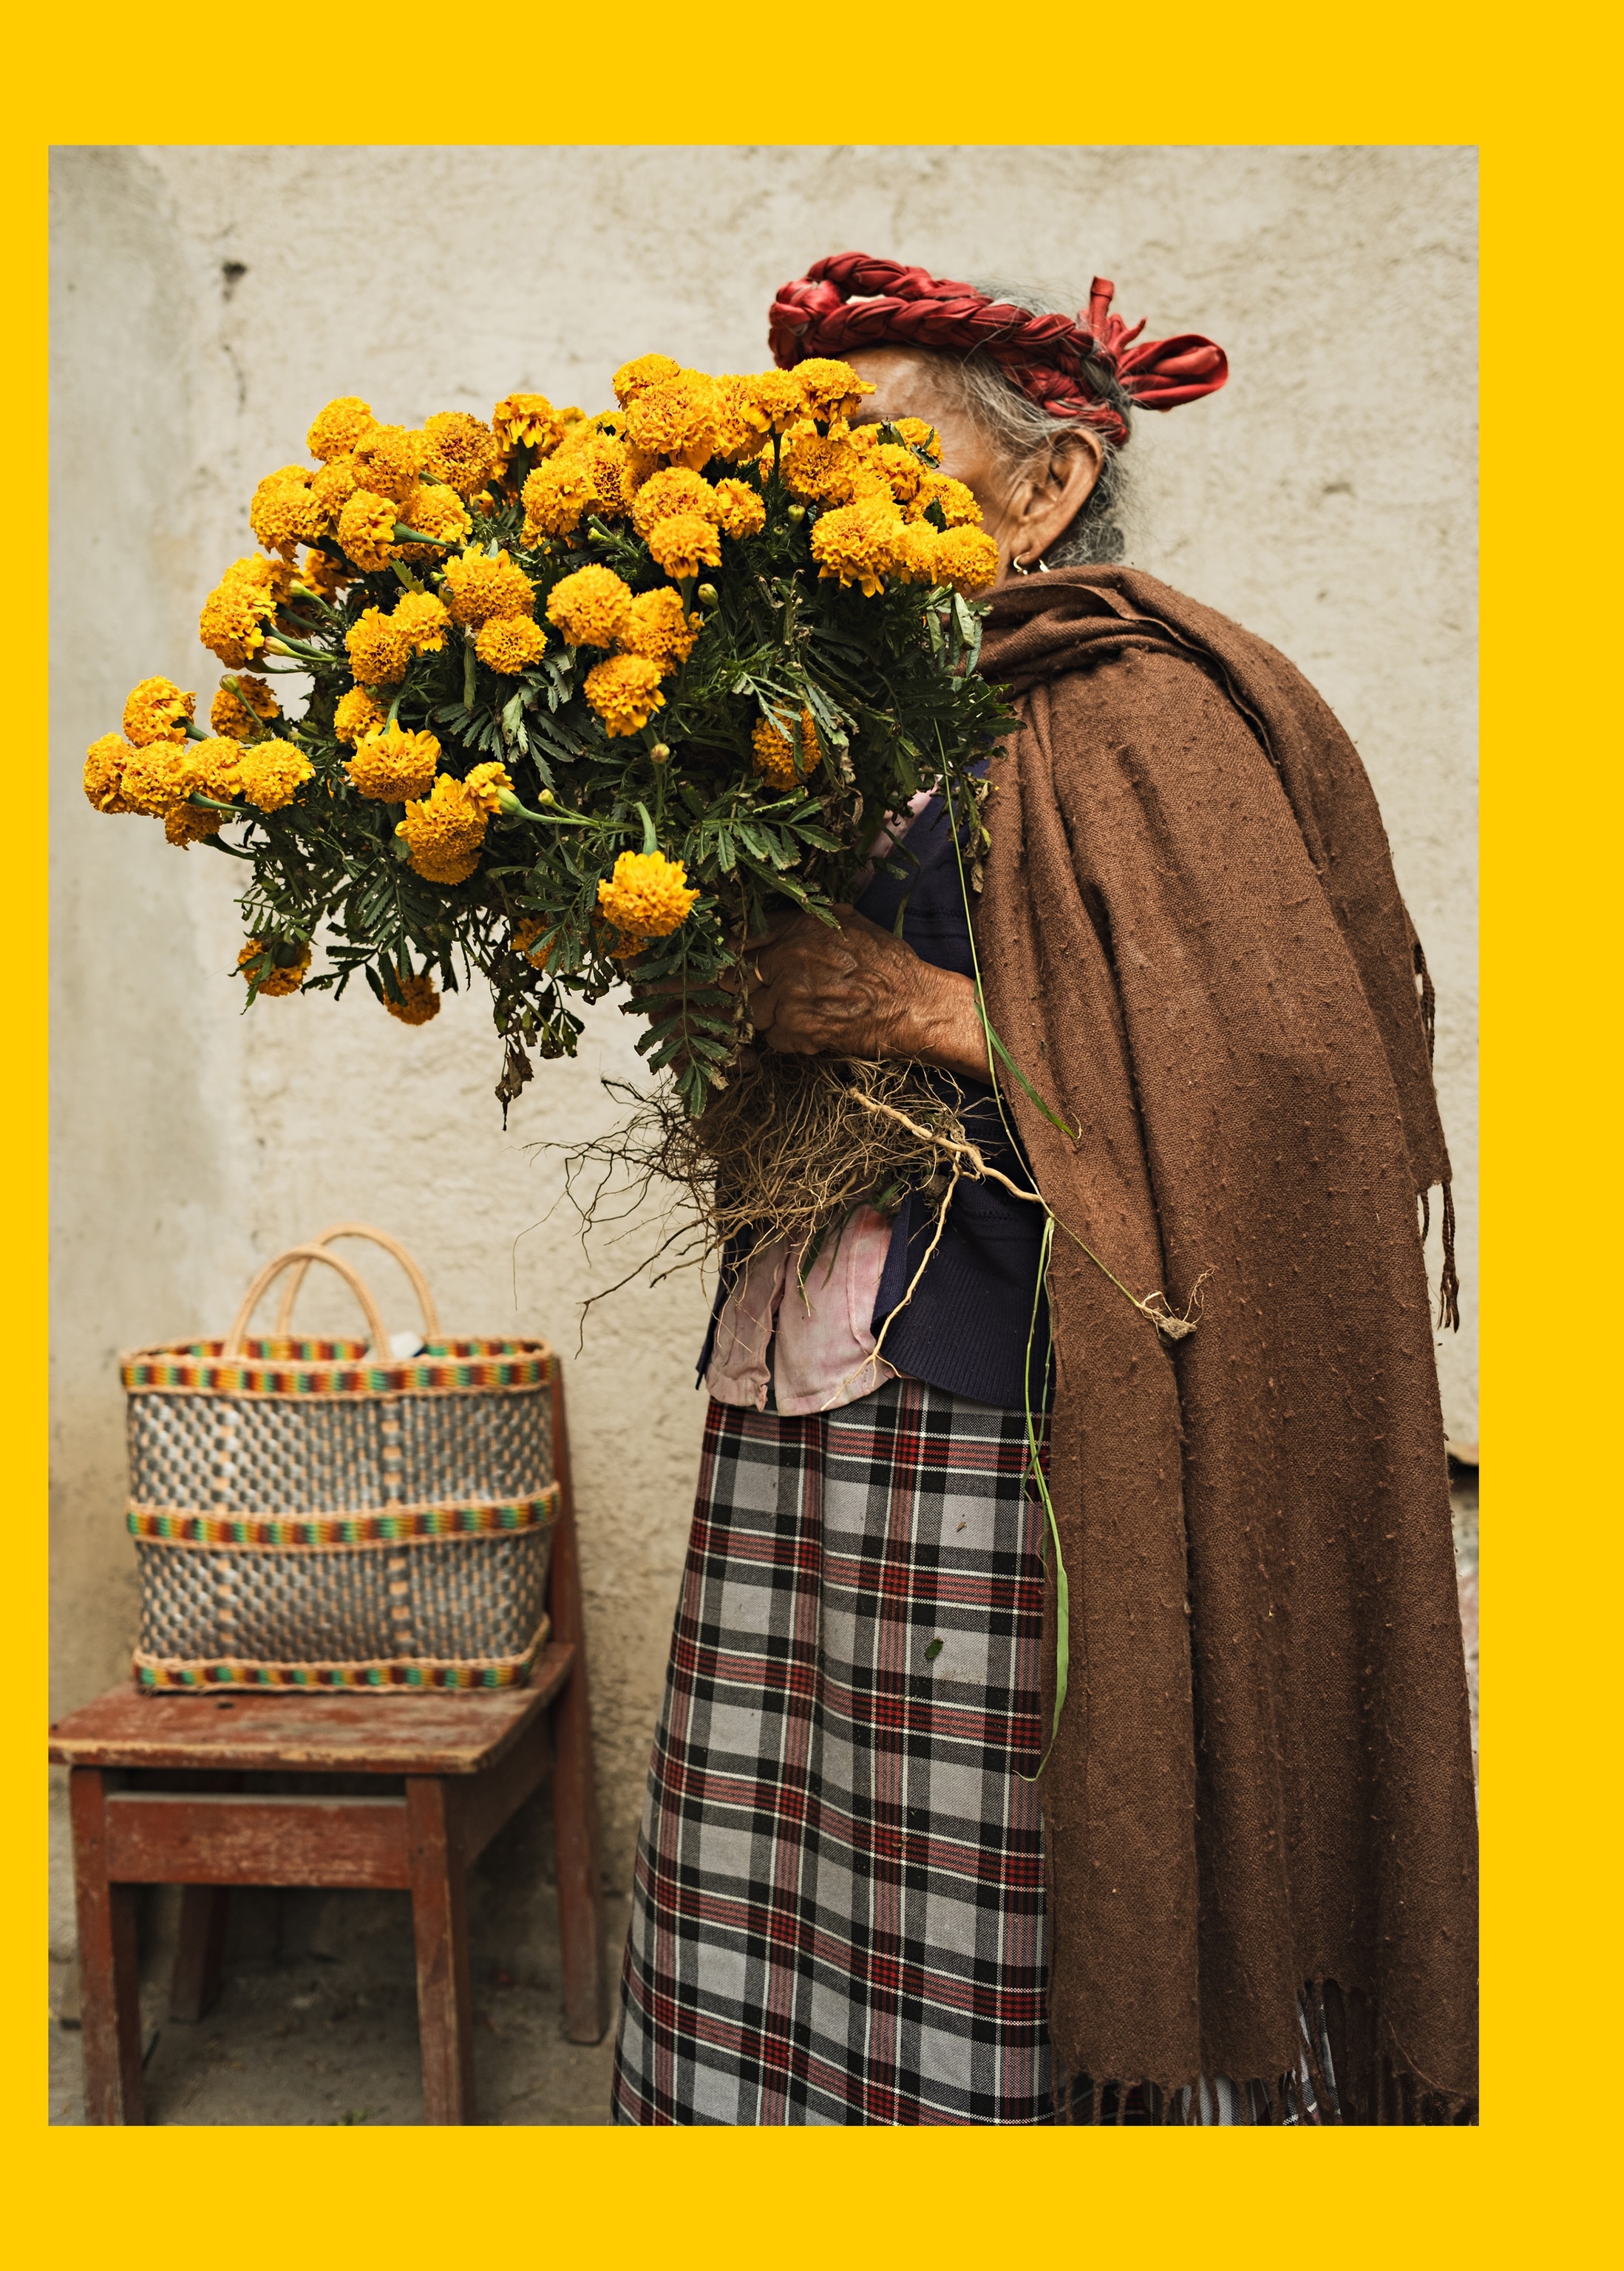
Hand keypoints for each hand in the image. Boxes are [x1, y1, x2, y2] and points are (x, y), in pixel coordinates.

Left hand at [741, 906, 988, 1080]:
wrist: (914, 1006)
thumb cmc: (887, 964)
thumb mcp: (847, 922)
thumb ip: (806, 920)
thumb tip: (772, 924)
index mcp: (798, 927)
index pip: (742, 939)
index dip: (739, 954)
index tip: (744, 964)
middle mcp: (788, 958)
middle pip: (736, 978)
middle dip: (748, 987)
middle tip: (767, 993)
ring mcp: (790, 997)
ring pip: (753, 1011)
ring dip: (768, 1015)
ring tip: (796, 1012)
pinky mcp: (799, 1031)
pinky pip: (772, 1038)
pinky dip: (787, 1038)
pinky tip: (809, 1029)